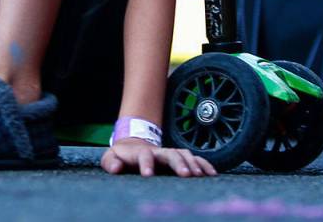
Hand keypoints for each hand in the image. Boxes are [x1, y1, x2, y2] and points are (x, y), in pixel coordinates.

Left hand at [100, 138, 217, 176]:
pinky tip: (212, 174)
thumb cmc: (121, 156)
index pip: (144, 156)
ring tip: (200, 176)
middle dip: (179, 163)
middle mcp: (159, 151)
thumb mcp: (111, 158)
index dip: (146, 164)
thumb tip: (118, 168)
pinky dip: (203, 164)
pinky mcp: (179, 157)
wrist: (134, 146)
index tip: (148, 175)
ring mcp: (170, 153)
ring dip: (193, 163)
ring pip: (185, 154)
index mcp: (141, 152)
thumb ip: (111, 163)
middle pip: (171, 154)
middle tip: (186, 175)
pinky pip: (194, 159)